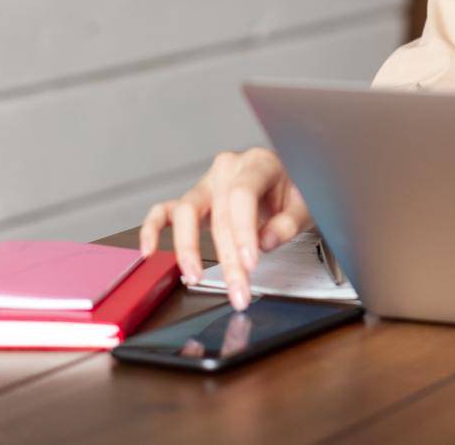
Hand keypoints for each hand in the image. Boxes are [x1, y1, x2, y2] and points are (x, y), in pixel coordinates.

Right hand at [139, 148, 311, 310]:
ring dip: (188, 248)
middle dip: (227, 259)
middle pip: (220, 214)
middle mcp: (228, 169)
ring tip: (194, 277)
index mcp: (258, 164)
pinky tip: (149, 251)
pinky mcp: (194, 200)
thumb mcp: (304, 204)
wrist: (285, 181)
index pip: (242, 196)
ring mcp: (207, 183)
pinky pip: (164, 211)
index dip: (244, 231)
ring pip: (186, 212)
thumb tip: (265, 242)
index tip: (250, 263)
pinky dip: (152, 229)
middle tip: (237, 290)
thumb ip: (288, 222)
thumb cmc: (294, 190)